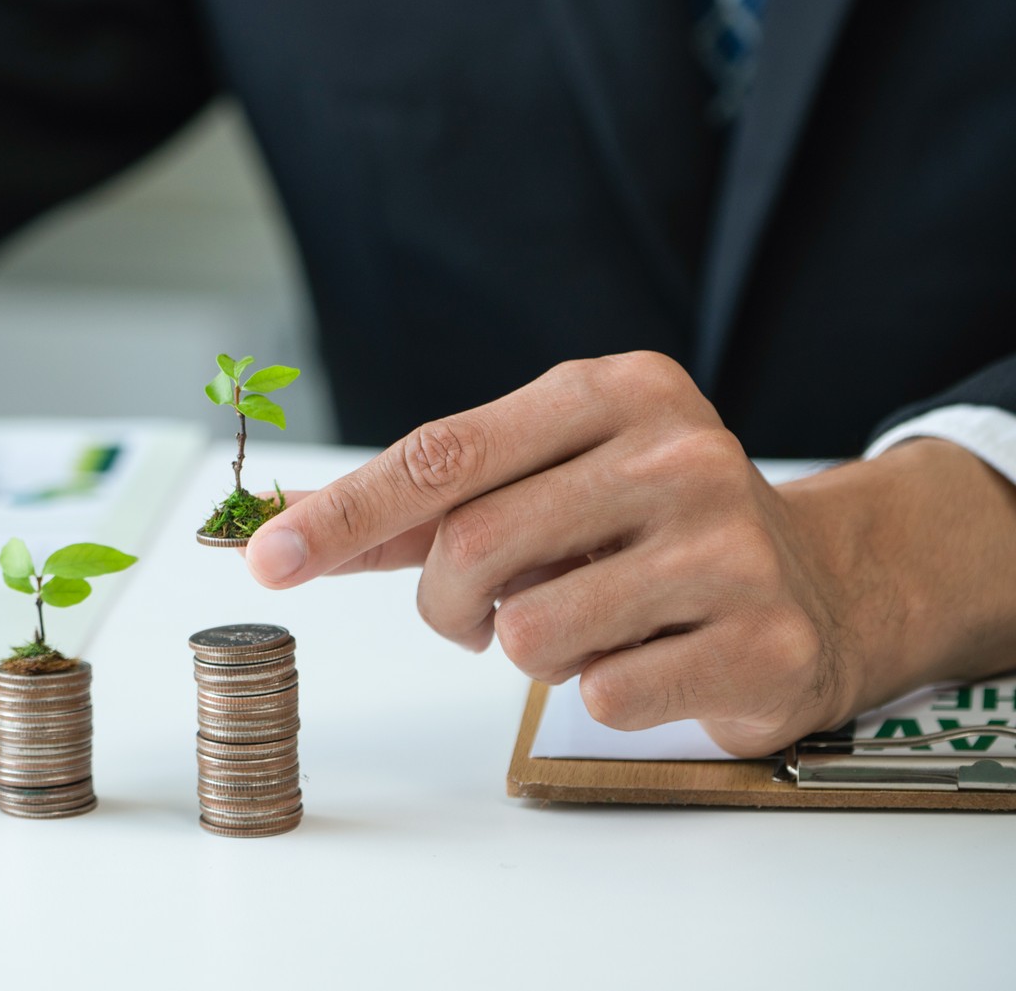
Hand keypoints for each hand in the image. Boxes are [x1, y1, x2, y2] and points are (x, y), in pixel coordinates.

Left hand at [244, 352, 1015, 754]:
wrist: (822, 583)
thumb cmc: (645, 528)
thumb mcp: (547, 479)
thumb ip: (421, 506)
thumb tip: (286, 531)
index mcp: (614, 392)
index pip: (443, 454)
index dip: (346, 513)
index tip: (266, 557)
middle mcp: (679, 454)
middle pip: (473, 546)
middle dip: (444, 603)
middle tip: (471, 615)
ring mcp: (730, 548)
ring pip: (529, 632)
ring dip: (525, 651)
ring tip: (584, 624)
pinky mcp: (760, 643)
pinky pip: (600, 696)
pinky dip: (594, 693)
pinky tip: (648, 656)